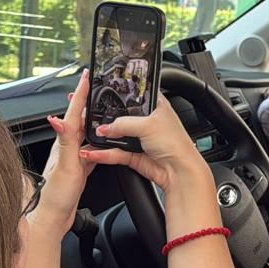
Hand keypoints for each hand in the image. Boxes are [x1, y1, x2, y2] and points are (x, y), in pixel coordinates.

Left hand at [33, 69, 89, 240]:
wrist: (54, 220)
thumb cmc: (56, 197)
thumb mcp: (65, 167)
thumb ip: (65, 142)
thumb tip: (58, 119)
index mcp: (64, 144)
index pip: (73, 113)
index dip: (81, 93)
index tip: (87, 76)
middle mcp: (66, 148)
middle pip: (79, 118)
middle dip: (86, 100)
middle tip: (94, 83)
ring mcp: (72, 158)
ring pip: (85, 133)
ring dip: (92, 118)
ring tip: (101, 105)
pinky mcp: (79, 169)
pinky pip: (90, 149)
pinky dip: (97, 140)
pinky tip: (102, 141)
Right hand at [79, 93, 210, 193]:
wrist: (179, 172)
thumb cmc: (175, 144)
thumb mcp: (147, 125)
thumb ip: (122, 123)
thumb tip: (104, 127)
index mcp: (155, 106)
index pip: (136, 95)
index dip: (121, 94)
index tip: (103, 95)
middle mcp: (147, 122)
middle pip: (122, 116)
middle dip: (107, 119)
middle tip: (92, 119)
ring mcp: (140, 139)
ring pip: (117, 136)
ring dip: (104, 137)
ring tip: (89, 135)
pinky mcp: (134, 155)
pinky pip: (115, 152)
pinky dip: (104, 153)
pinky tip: (94, 152)